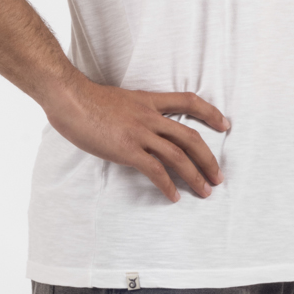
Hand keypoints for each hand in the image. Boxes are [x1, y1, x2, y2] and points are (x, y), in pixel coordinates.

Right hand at [44, 75, 228, 202]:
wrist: (69, 97)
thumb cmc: (85, 99)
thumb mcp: (118, 100)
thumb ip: (131, 112)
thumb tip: (133, 125)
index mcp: (148, 101)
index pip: (188, 101)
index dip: (210, 112)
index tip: (224, 124)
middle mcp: (149, 117)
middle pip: (190, 137)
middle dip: (208, 159)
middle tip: (218, 176)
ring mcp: (140, 133)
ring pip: (179, 156)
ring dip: (195, 176)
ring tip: (205, 191)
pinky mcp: (128, 149)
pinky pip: (155, 170)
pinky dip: (168, 185)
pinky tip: (174, 196)